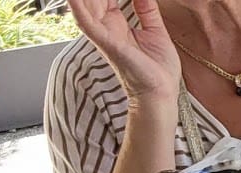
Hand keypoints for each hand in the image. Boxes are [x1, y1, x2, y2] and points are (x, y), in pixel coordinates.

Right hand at [66, 0, 180, 102]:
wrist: (162, 94)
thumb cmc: (159, 71)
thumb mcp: (155, 30)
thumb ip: (146, 8)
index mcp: (117, 24)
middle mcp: (107, 28)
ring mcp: (105, 35)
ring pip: (86, 4)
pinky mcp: (107, 43)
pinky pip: (86, 21)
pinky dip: (78, 6)